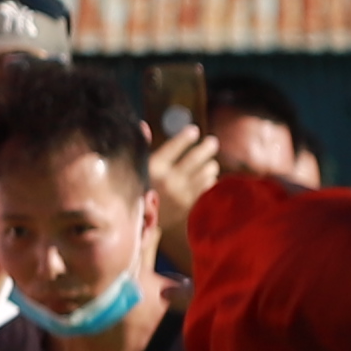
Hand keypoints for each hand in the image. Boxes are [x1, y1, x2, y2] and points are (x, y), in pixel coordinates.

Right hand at [144, 123, 220, 260]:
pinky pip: (207, 188)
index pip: (174, 147)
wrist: (142, 224)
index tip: (194, 130)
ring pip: (205, 172)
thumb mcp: (138, 170)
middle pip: (195, 158)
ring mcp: (181, 194)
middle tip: (213, 142)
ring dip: (210, 165)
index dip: (186, 137)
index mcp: (154, 169)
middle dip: (207, 147)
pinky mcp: (190, 206)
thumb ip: (143, 147)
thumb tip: (143, 125)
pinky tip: (209, 178)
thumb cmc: (139, 190)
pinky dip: (210, 181)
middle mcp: (169, 181)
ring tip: (210, 163)